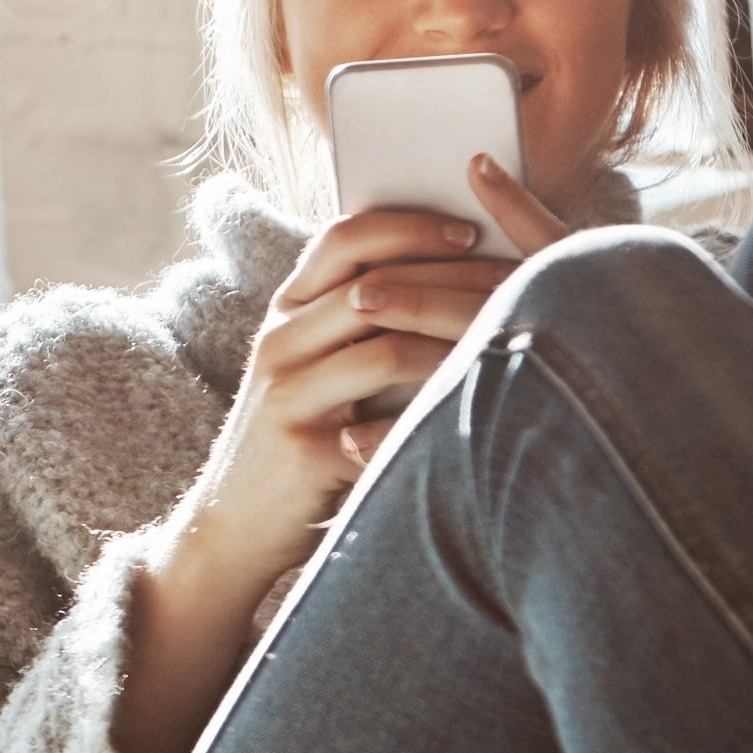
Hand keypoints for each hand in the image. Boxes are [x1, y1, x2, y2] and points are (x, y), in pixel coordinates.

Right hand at [106, 183, 542, 752]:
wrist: (233, 527)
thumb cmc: (300, 440)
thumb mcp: (315, 368)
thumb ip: (357, 322)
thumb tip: (454, 273)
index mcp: (284, 313)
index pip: (344, 237)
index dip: (410, 224)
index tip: (472, 226)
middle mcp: (278, 343)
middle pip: (373, 282)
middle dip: (455, 275)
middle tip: (519, 276)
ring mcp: (285, 395)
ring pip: (383, 343)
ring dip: (456, 337)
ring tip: (511, 337)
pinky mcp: (302, 450)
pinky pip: (381, 418)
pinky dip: (436, 405)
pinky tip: (481, 403)